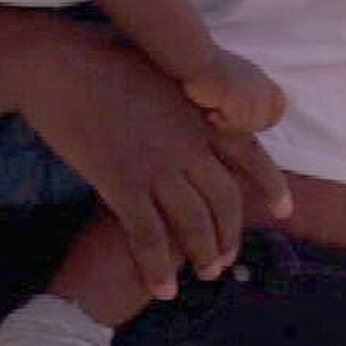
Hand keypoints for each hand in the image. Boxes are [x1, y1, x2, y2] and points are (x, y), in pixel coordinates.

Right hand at [16, 21, 290, 300]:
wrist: (60, 64)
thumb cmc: (102, 58)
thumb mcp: (162, 71)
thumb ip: (185, 101)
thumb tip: (195, 116)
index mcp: (200, 113)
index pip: (249, 154)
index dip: (270, 185)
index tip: (285, 210)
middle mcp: (188, 142)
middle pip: (225, 200)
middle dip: (230, 235)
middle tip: (225, 259)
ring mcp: (157, 164)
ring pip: (195, 223)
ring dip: (204, 255)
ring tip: (205, 274)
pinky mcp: (122, 182)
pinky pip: (149, 236)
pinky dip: (159, 267)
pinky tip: (163, 288)